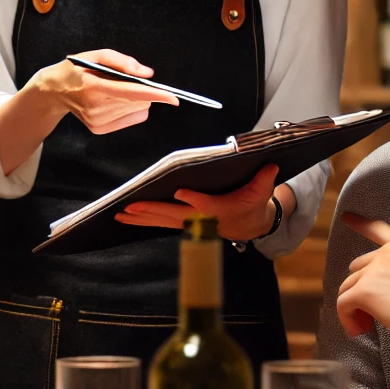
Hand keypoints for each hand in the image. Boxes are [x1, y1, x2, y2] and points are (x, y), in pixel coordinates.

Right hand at [32, 49, 177, 134]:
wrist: (53, 91)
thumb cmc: (75, 70)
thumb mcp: (95, 55)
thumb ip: (122, 62)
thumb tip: (146, 73)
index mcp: (95, 87)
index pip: (132, 93)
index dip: (156, 95)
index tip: (173, 97)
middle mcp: (96, 107)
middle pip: (138, 102)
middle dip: (142, 91)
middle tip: (125, 80)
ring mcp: (97, 121)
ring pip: (137, 111)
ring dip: (134, 100)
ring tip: (112, 90)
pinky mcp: (99, 129)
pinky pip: (130, 119)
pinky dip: (128, 109)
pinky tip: (111, 101)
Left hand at [115, 165, 279, 240]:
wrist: (251, 224)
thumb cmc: (253, 203)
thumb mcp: (263, 191)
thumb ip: (264, 179)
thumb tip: (269, 164)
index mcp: (223, 209)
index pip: (206, 204)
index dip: (194, 199)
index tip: (180, 192)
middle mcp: (204, 219)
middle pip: (175, 215)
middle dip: (153, 211)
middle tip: (132, 206)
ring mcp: (192, 222)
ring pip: (163, 221)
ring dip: (142, 218)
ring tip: (120, 214)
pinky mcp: (184, 223)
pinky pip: (161, 223)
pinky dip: (143, 221)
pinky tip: (125, 218)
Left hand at [337, 213, 389, 351]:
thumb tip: (386, 284)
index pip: (378, 229)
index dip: (360, 223)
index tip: (346, 217)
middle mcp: (388, 252)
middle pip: (358, 269)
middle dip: (362, 289)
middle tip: (372, 312)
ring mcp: (375, 269)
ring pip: (348, 287)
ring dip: (355, 307)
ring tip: (367, 324)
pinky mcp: (364, 290)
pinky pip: (343, 303)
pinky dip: (347, 318)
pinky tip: (359, 328)